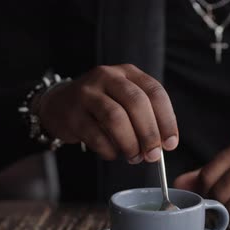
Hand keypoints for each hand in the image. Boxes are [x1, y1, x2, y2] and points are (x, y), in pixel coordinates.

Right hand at [38, 64, 177, 162]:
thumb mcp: (124, 100)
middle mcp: (107, 77)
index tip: (171, 143)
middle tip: (153, 155)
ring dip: (130, 143)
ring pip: (115, 118)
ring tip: (134, 157)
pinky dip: (109, 149)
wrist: (58, 105)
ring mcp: (87, 93)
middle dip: (149, 133)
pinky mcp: (72, 114)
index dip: (166, 120)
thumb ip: (144, 116)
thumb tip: (163, 144)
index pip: (154, 92)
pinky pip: (95, 135)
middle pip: (136, 103)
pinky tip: (112, 154)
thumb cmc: (100, 106)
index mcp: (127, 73)